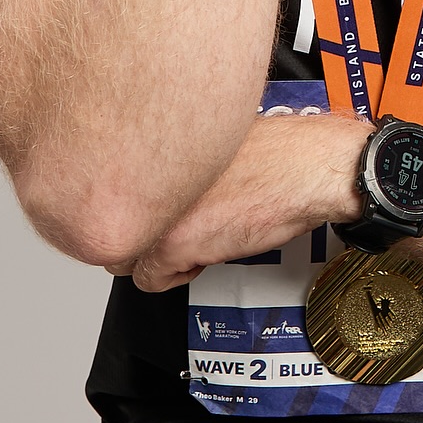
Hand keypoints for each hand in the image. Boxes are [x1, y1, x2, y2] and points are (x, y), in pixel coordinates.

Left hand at [117, 115, 367, 291]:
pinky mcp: (173, 244)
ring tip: (192, 241)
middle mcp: (149, 175)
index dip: (144, 204)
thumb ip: (183, 157)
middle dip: (144, 232)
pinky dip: (173, 278)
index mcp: (159, 143)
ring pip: (126, 254)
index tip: (163, 208)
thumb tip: (169, 173)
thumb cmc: (279, 154)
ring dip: (155, 256)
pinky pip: (149, 279)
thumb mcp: (219, 144)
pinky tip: (201, 257)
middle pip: (113, 219)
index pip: (115, 184)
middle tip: (177, 228)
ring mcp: (158, 210)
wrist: (309, 170)